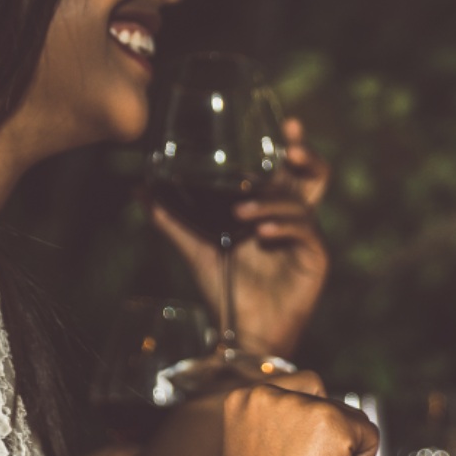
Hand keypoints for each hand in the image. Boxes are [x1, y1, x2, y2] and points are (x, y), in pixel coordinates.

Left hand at [150, 117, 330, 358]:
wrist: (243, 331)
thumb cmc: (227, 289)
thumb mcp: (197, 247)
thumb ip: (173, 219)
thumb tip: (140, 190)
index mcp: (273, 211)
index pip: (289, 172)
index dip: (294, 147)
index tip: (289, 124)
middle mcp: (294, 221)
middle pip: (314, 179)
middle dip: (306, 158)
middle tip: (289, 149)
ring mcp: (307, 241)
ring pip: (302, 206)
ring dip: (272, 203)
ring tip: (243, 213)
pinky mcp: (315, 261)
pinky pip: (306, 234)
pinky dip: (283, 228)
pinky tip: (263, 233)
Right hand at [214, 373, 379, 455]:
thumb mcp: (256, 449)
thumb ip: (279, 422)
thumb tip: (315, 412)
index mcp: (245, 397)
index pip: (304, 392)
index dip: (305, 435)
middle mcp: (268, 393)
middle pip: (329, 403)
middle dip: (326, 443)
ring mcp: (301, 405)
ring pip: (352, 420)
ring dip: (343, 455)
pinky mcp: (333, 422)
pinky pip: (370, 436)